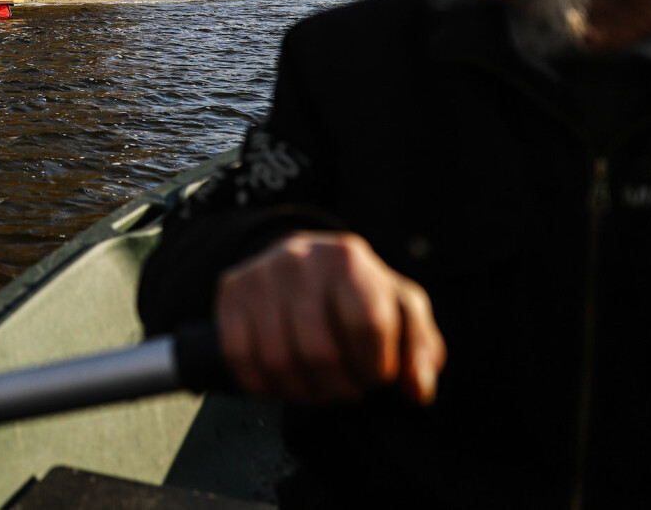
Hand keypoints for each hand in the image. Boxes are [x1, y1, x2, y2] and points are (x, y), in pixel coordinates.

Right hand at [213, 231, 444, 404]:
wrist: (302, 263)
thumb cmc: (358, 295)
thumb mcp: (401, 309)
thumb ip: (420, 348)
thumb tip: (416, 391)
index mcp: (348, 258)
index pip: (367, 326)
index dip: (376, 367)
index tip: (376, 376)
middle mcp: (300, 259)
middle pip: (319, 351)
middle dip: (339, 387)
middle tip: (347, 388)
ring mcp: (259, 274)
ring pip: (277, 361)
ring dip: (303, 391)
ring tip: (318, 387)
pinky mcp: (230, 291)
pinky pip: (239, 358)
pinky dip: (264, 385)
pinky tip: (284, 381)